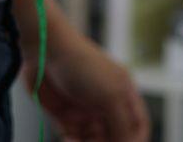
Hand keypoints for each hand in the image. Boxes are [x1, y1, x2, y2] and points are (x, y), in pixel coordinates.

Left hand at [23, 33, 149, 141]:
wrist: (45, 49)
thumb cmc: (83, 65)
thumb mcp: (111, 95)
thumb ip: (122, 125)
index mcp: (123, 95)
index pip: (137, 125)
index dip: (134, 140)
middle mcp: (106, 104)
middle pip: (114, 136)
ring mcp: (85, 110)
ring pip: (92, 140)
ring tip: (75, 141)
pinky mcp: (64, 115)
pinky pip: (72, 138)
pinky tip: (67, 138)